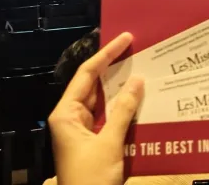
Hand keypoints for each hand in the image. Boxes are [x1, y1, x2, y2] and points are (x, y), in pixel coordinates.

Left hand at [49, 32, 143, 184]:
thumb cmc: (91, 179)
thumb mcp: (109, 143)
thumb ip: (123, 111)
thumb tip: (137, 81)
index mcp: (66, 113)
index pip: (86, 74)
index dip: (106, 55)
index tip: (124, 38)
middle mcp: (71, 117)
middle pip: (93, 84)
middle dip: (114, 68)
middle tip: (137, 49)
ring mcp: (82, 130)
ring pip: (104, 101)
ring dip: (122, 88)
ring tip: (143, 68)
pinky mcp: (94, 142)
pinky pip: (110, 117)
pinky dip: (124, 108)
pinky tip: (142, 99)